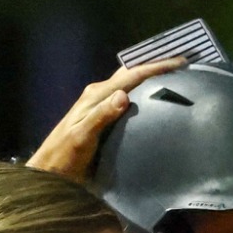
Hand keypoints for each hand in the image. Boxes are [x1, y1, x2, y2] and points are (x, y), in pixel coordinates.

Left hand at [24, 59, 185, 179]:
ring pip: (129, 84)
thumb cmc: (65, 156)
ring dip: (150, 77)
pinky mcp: (102, 116)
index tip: (180, 62)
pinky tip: (153, 98)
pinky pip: (127, 98)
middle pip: (131, 74)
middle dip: (155, 66)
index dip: (156, 67)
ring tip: (173, 76)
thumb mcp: (82, 138)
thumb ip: (101, 116)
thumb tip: (124, 95)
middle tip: (182, 64)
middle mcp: (99, 95)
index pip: (131, 75)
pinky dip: (142, 93)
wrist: (50, 171)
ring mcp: (100, 104)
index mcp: (96, 95)